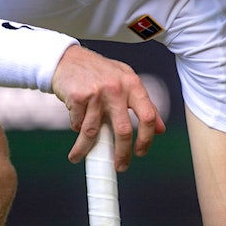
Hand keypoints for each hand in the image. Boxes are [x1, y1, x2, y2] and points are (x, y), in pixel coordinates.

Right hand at [49, 44, 163, 168]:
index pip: (148, 116)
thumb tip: (160, 130)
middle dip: (121, 154)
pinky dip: (76, 127)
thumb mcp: (126, 81)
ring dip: (84, 149)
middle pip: (124, 130)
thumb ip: (143, 104)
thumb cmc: (99, 73)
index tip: (140, 153)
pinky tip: (75, 122)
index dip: (146, 139)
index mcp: (133, 84)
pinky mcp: (77, 96)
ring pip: (93, 131)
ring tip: (77, 157)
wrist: (66, 59)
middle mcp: (117, 88)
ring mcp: (96, 92)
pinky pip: (77, 123)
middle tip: (119, 166)